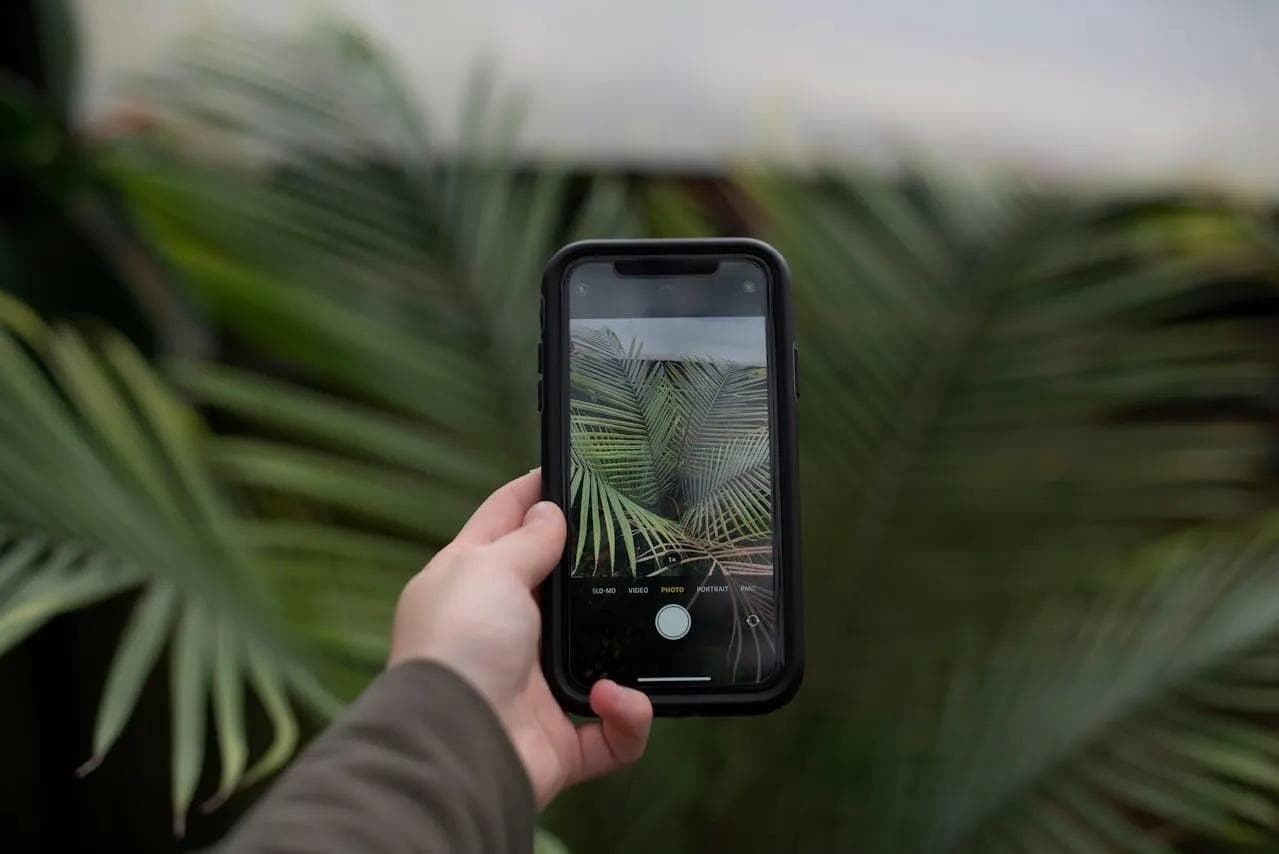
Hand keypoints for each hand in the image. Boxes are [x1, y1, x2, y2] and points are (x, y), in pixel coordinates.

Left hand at [390, 469, 652, 806]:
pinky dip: (627, 717)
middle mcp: (502, 631)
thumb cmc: (459, 645)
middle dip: (595, 574)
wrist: (454, 746)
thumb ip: (526, 540)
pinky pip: (614, 730)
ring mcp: (532, 687)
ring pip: (599, 659)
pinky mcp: (560, 739)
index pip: (504, 521)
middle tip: (638, 549)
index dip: (534, 493)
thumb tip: (548, 511)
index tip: (570, 467)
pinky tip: (614, 698)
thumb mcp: (488, 568)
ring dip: (624, 654)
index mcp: (471, 582)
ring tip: (634, 639)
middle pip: (559, 589)